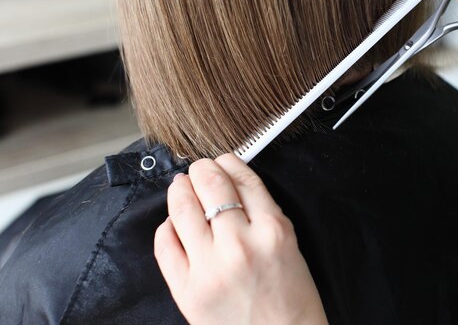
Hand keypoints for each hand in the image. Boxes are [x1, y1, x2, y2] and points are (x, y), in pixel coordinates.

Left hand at [155, 155, 327, 324]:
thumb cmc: (292, 299)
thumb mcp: (290, 245)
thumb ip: (263, 213)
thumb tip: (231, 184)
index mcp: (274, 231)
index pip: (244, 180)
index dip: (229, 163)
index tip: (222, 160)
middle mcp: (240, 244)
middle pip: (211, 185)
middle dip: (201, 170)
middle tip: (198, 170)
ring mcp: (210, 268)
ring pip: (183, 208)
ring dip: (180, 190)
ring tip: (181, 187)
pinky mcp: (187, 290)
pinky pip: (165, 244)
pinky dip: (166, 227)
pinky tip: (173, 224)